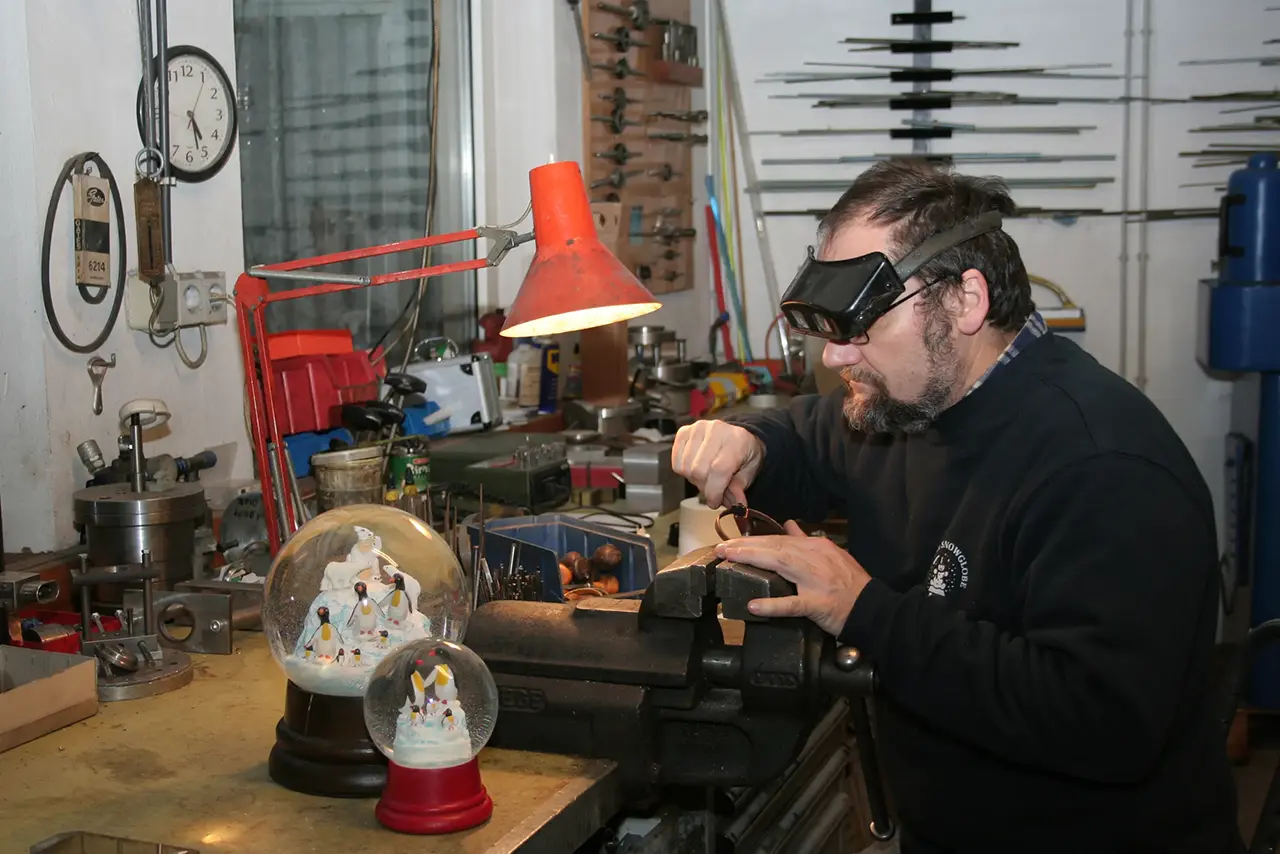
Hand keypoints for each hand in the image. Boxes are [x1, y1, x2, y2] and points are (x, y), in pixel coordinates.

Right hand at [671, 420, 764, 507]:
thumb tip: (736, 504)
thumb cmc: (744, 453)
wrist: (737, 435)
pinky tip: (695, 469)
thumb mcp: (750, 470)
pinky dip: (684, 471)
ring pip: (686, 468)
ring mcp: (697, 429)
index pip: (718, 469)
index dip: (714, 491)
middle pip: (699, 470)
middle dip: (704, 488)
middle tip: (712, 491)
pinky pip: (676, 462)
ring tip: (705, 478)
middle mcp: (715, 430)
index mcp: (736, 440)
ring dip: (694, 480)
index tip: (715, 502)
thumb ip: (740, 487)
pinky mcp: (683, 431)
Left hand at [715, 520, 870, 636]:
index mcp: (816, 547)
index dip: (752, 540)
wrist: (874, 609)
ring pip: (780, 565)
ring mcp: (816, 581)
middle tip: (721, 548)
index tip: (731, 542)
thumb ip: (806, 540)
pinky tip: (755, 605)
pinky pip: (793, 604)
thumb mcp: (831, 554)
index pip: (778, 540)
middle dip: (745, 546)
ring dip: (752, 560)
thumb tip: (789, 524)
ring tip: (729, 560)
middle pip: (774, 548)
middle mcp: (815, 559)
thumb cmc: (850, 583)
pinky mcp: (818, 604)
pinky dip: (773, 605)